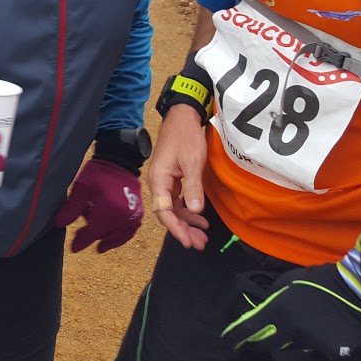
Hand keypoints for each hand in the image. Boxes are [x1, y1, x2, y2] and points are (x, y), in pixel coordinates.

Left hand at [53, 159, 143, 252]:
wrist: (120, 160)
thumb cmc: (98, 173)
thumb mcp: (81, 189)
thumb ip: (71, 209)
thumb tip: (59, 224)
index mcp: (108, 212)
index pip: (92, 233)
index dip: (81, 242)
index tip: (73, 249)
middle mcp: (122, 217)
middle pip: (105, 235)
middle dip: (92, 237)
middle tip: (80, 238)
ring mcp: (133, 216)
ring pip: (118, 236)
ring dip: (108, 241)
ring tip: (99, 246)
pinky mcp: (138, 213)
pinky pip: (130, 231)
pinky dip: (122, 237)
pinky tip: (114, 239)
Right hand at [149, 105, 209, 248]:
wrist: (182, 117)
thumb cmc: (185, 136)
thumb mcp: (193, 162)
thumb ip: (193, 187)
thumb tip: (195, 211)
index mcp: (158, 180)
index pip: (164, 212)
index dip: (176, 228)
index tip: (188, 241)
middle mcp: (157, 183)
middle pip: (167, 213)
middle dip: (183, 230)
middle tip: (199, 243)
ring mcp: (163, 181)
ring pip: (172, 208)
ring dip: (186, 222)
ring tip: (202, 234)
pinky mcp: (171, 178)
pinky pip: (176, 200)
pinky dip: (187, 210)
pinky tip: (198, 216)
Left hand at [221, 264, 360, 359]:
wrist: (358, 288)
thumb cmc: (320, 280)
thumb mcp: (288, 281)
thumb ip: (272, 297)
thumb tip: (260, 309)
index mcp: (279, 311)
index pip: (249, 329)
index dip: (236, 337)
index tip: (228, 342)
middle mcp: (292, 330)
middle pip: (269, 345)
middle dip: (263, 341)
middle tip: (265, 336)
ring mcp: (312, 343)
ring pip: (294, 347)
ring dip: (294, 339)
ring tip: (307, 324)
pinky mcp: (332, 352)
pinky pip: (317, 352)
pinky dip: (318, 344)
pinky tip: (326, 331)